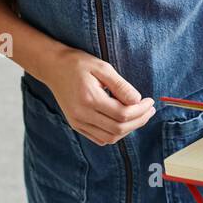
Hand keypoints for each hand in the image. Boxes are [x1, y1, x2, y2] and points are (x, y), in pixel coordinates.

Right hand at [37, 46, 155, 145]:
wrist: (52, 67)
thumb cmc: (77, 63)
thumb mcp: (102, 67)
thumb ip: (121, 86)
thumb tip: (138, 101)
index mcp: (89, 99)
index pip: (122, 114)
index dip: (140, 110)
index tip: (150, 101)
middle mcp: (82, 114)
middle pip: (118, 128)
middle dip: (139, 121)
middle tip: (149, 110)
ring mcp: (78, 122)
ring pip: (110, 137)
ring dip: (128, 129)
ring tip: (139, 116)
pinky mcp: (76, 124)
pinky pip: (100, 138)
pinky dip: (115, 134)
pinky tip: (122, 121)